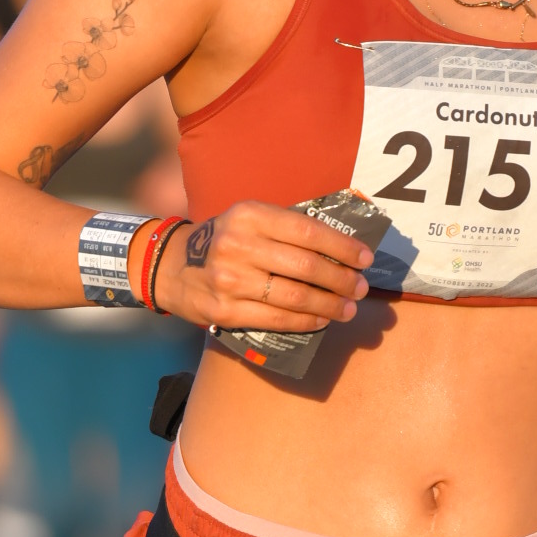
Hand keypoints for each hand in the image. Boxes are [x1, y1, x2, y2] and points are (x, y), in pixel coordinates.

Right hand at [154, 201, 373, 330]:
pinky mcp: (225, 310)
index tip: (365, 258)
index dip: (342, 246)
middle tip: (361, 288)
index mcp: (248, 215)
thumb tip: (341, 247)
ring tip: (348, 309)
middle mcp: (238, 245)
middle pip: (305, 266)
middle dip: (341, 280)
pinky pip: (276, 318)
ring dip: (329, 305)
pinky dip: (305, 321)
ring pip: (294, 296)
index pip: (307, 231)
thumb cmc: (223, 241)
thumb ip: (285, 228)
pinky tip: (321, 320)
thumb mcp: (248, 220)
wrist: (171, 267)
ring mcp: (230, 280)